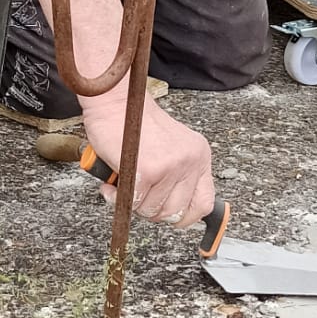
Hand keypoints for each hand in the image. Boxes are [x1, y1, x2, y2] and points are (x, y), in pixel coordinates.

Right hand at [80, 93, 215, 228]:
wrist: (116, 100)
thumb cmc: (134, 123)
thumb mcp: (170, 148)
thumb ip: (176, 176)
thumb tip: (169, 212)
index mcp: (199, 156)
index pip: (204, 204)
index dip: (185, 217)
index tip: (169, 216)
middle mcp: (190, 161)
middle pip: (175, 213)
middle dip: (151, 211)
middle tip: (137, 196)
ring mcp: (171, 166)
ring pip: (152, 211)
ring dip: (132, 203)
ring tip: (122, 184)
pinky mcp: (150, 170)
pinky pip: (133, 202)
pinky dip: (117, 198)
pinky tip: (112, 185)